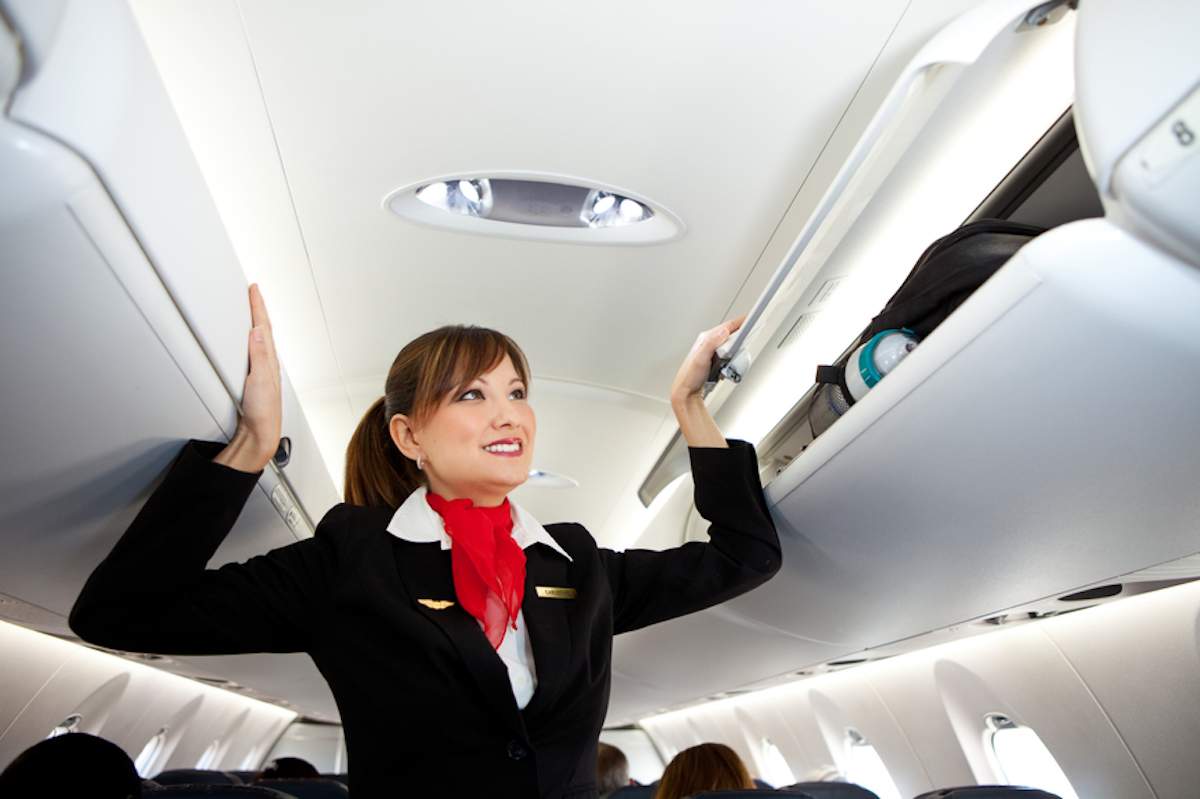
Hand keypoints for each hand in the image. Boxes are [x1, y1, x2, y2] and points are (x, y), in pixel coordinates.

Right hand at [214, 284, 280, 471]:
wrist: (260, 433)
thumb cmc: (263, 411)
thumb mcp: (259, 380)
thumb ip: (258, 355)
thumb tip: (257, 331)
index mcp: (269, 360)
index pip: (263, 326)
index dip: (258, 306)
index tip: (254, 289)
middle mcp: (268, 363)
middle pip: (263, 329)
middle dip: (258, 309)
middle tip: (253, 292)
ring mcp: (262, 370)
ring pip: (260, 339)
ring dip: (257, 322)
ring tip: (253, 308)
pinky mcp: (255, 379)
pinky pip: (255, 351)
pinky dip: (253, 339)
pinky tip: (251, 341)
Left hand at [669, 315, 745, 403]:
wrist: (686, 391)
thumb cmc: (690, 376)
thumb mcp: (700, 358)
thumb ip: (711, 343)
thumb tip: (723, 331)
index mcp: (706, 338)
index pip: (727, 326)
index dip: (740, 322)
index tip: (752, 319)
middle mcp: (709, 342)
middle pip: (731, 334)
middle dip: (741, 336)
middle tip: (750, 338)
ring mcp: (712, 351)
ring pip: (731, 345)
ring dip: (737, 350)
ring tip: (739, 355)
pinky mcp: (715, 359)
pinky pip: (729, 355)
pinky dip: (734, 359)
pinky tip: (731, 365)